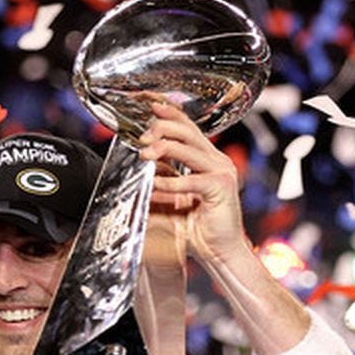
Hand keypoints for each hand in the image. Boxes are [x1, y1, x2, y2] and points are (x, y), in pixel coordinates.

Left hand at [138, 102, 248, 265]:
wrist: (219, 253)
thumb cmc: (196, 230)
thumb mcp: (169, 202)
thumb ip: (155, 184)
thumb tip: (133, 173)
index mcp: (205, 159)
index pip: (186, 126)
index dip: (168, 111)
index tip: (147, 101)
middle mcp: (215, 160)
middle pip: (186, 130)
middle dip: (161, 128)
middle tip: (142, 139)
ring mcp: (221, 171)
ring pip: (189, 148)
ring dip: (164, 148)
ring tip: (144, 156)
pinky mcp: (222, 188)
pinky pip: (192, 179)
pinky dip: (170, 182)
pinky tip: (154, 184)